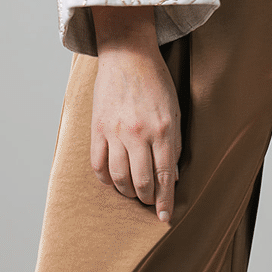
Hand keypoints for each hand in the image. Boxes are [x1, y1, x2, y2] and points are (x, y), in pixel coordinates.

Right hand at [91, 9, 181, 223]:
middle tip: (150, 202)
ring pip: (119, 178)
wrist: (128, 53)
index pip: (164, 176)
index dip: (165, 201)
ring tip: (133, 192)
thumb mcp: (174, 109)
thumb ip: (174, 143)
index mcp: (162, 128)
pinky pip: (97, 164)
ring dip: (127, 192)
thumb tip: (171, 178)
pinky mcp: (98, 128)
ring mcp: (116, 131)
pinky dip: (105, 179)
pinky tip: (113, 179)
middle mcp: (139, 133)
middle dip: (147, 199)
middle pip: (142, 181)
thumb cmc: (155, 80)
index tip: (164, 217)